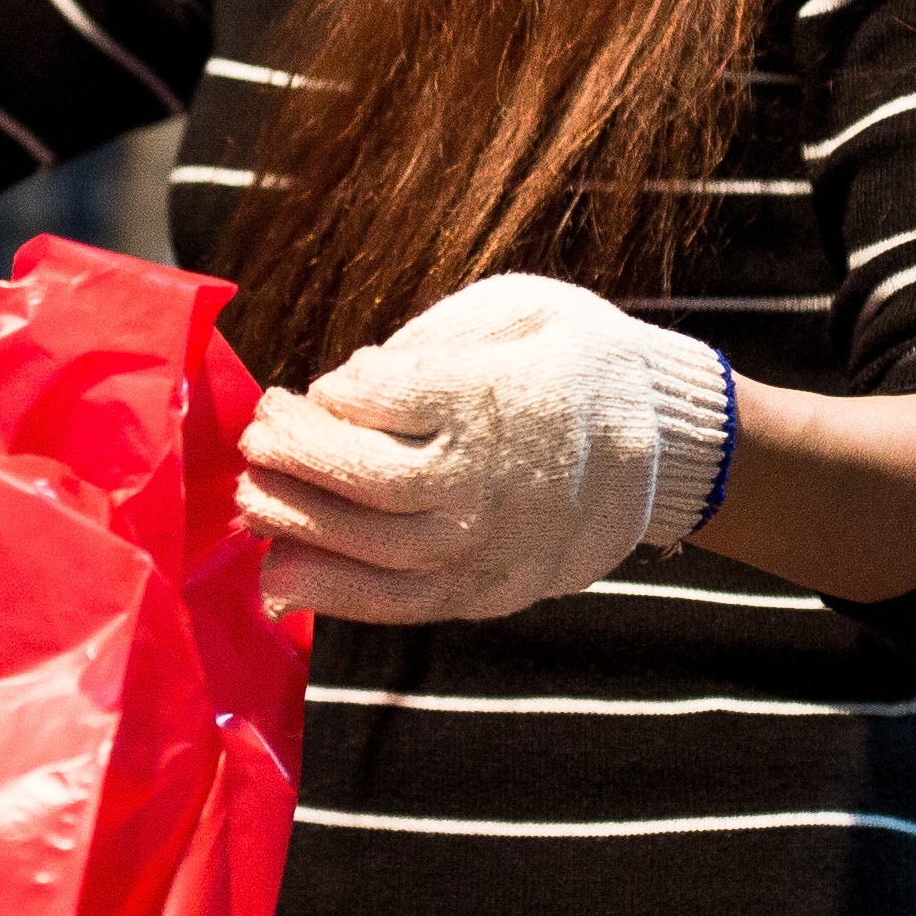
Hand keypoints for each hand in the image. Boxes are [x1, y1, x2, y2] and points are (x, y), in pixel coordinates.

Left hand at [237, 274, 731, 628]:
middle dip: (297, 456)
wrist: (664, 451)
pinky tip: (278, 576)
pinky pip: (400, 605)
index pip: (392, 398)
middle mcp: (494, 480)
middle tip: (258, 434)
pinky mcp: (488, 591)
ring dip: (296, 524)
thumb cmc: (572, 363)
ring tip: (250, 499)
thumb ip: (431, 341)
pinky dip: (332, 596)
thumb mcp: (518, 311)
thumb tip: (347, 384)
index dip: (341, 392)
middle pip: (370, 477)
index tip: (322, 386)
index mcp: (502, 396)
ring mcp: (491, 545)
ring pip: (374, 548)